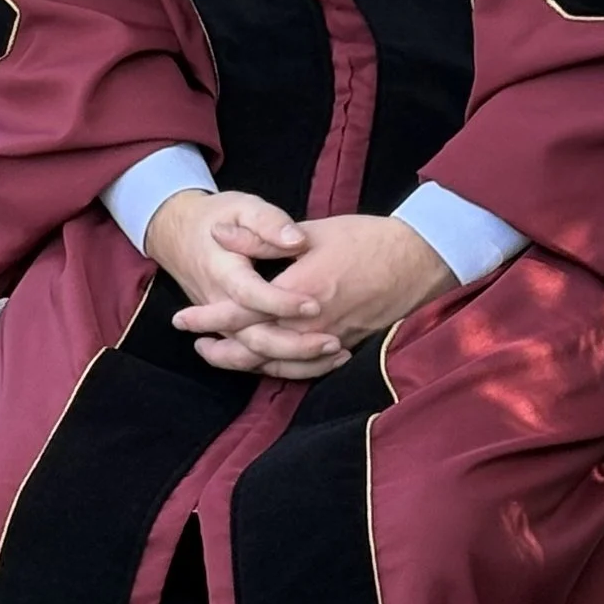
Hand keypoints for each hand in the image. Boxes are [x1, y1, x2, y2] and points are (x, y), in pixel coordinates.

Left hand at [142, 194, 453, 379]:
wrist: (420, 260)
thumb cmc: (367, 239)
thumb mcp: (310, 232)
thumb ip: (261, 239)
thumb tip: (220, 236)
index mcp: (301, 291)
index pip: (243, 313)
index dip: (209, 318)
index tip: (183, 319)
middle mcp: (314, 323)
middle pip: (256, 348)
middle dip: (221, 348)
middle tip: (195, 341)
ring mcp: (333, 340)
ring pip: (279, 364)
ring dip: (246, 364)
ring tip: (221, 356)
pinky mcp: (347, 347)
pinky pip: (308, 370)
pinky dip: (282, 371)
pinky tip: (267, 366)